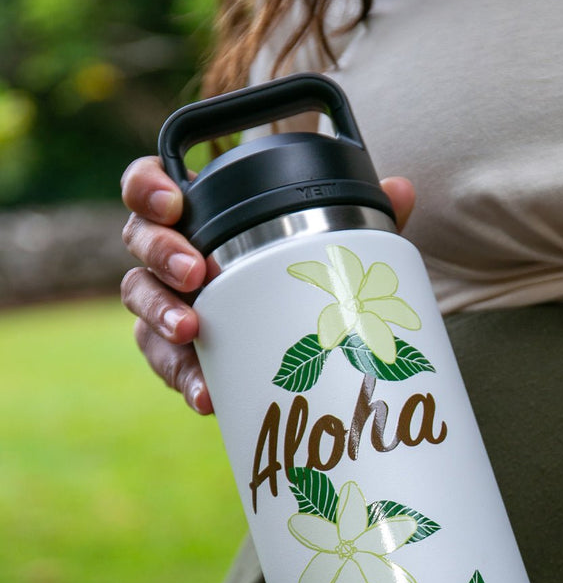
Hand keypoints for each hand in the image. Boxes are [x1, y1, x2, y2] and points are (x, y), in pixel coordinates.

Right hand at [120, 155, 415, 412]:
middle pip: (139, 242)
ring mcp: (165, 304)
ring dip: (161, 314)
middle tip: (196, 271)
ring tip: (191, 331)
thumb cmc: (294, 275)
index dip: (148, 188)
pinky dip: (184, 378)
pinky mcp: (173, 353)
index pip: (148, 187)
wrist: (285, 343)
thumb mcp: (325, 247)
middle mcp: (169, 255)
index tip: (174, 202)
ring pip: (141, 300)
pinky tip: (206, 395)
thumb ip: (359, 217)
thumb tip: (401, 190)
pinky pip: (164, 363)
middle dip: (161, 253)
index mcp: (196, 216)